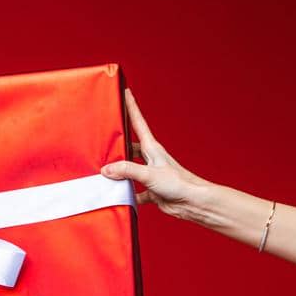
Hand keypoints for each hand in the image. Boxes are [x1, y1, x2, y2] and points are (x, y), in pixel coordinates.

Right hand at [100, 89, 211, 220]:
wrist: (192, 201)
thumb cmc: (179, 183)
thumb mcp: (149, 173)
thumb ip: (127, 170)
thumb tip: (107, 168)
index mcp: (152, 149)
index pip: (138, 123)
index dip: (131, 107)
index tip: (125, 93)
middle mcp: (150, 159)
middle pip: (129, 147)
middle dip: (117, 143)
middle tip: (103, 138)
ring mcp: (150, 175)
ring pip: (129, 170)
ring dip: (118, 172)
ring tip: (103, 173)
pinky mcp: (150, 190)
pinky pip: (133, 190)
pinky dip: (125, 194)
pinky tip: (117, 197)